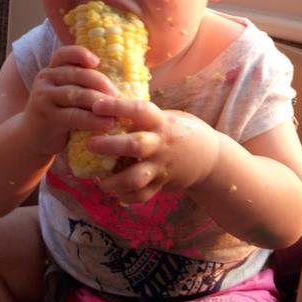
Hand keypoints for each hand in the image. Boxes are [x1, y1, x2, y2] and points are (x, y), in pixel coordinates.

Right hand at [20, 45, 117, 156]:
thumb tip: (121, 77)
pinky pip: (74, 116)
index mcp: (52, 69)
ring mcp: (44, 97)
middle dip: (100, 82)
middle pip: (76, 74)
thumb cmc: (59, 113)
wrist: (31, 139)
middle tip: (118, 94)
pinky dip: (93, 120)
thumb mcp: (66, 94)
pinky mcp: (47, 117)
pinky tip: (107, 124)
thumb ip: (82, 84)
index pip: (64, 54)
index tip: (97, 61)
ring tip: (117, 110)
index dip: (80, 54)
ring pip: (76, 95)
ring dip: (99, 101)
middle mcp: (45, 79)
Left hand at [87, 97, 219, 203]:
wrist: (210, 159)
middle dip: (109, 146)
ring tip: (98, 179)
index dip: (117, 107)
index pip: (139, 110)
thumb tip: (109, 105)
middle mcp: (161, 144)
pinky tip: (113, 191)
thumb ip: (143, 116)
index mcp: (162, 122)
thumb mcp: (167, 117)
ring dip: (113, 181)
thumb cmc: (181, 131)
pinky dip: (124, 196)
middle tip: (90, 144)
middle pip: (134, 145)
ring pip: (134, 178)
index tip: (96, 105)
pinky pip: (140, 196)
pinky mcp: (161, 185)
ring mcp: (161, 167)